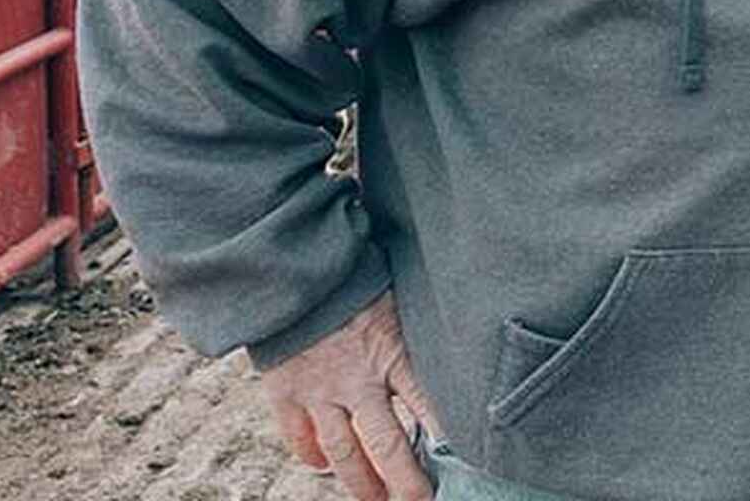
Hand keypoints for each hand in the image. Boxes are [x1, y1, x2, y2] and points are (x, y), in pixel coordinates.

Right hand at [256, 290, 444, 500]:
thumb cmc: (354, 279)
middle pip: (387, 445)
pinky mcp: (285, 393)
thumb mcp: (399, 299)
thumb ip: (416, 332)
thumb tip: (452, 349)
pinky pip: (300, 437)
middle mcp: (357, 379)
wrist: (294, 270)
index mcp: (392, 353)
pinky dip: (312, 456)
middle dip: (406, 482)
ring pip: (345, 453)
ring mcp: (319, 391)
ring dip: (362, 483)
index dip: (445, 437)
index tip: (464, 464)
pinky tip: (323, 466)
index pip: (427, 405)